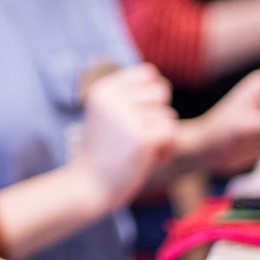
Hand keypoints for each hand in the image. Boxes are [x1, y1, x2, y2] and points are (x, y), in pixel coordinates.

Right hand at [73, 63, 178, 207]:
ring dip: (162, 136)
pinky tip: (149, 160)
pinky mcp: (141, 139)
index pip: (148, 73)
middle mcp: (113, 99)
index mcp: (103, 89)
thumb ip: (126, 95)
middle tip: (142, 135)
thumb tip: (157, 78)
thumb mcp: (105, 114)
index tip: (140, 115)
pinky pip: (171, 134)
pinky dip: (166, 149)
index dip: (153, 94)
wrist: (87, 186)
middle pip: (161, 92)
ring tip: (141, 150)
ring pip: (168, 116)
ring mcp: (127, 118)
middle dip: (159, 114)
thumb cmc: (102, 152)